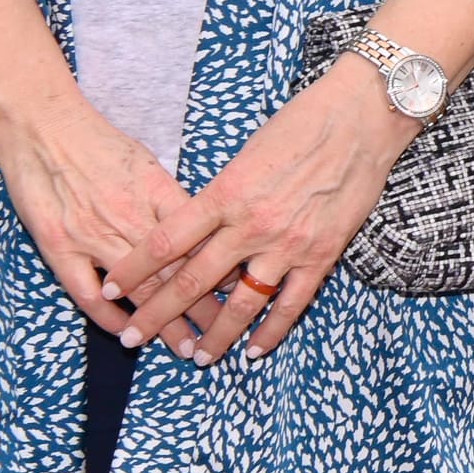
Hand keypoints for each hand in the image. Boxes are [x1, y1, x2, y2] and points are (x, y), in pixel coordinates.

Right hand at [0, 95, 202, 345]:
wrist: (42, 128)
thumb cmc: (97, 141)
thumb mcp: (145, 161)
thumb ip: (169, 197)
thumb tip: (205, 225)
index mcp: (155, 191)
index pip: (199, 239)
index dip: (223, 267)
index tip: (244, 289)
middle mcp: (128, 216)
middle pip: (175, 270)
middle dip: (203, 307)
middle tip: (224, 334)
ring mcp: (92, 236)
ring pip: (139, 289)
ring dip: (165, 322)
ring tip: (186, 347)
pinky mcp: (58, 249)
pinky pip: (87, 294)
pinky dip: (108, 317)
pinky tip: (126, 334)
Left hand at [118, 60, 416, 365]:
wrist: (362, 115)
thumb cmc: (303, 122)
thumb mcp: (248, 153)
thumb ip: (223, 195)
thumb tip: (202, 228)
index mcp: (226, 193)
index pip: (165, 242)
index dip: (132, 269)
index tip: (111, 288)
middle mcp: (251, 224)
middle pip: (191, 281)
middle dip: (157, 313)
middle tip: (133, 337)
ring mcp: (287, 243)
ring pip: (240, 304)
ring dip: (214, 336)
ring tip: (196, 357)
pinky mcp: (321, 254)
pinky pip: (290, 305)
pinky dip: (270, 332)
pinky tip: (254, 350)